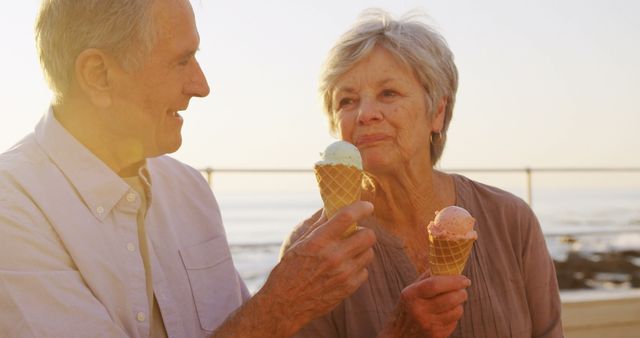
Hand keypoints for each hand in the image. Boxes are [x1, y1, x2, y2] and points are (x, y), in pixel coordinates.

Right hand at [258, 201, 375, 335]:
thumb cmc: (288, 271)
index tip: (367, 206)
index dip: (362, 208)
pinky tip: (345, 269)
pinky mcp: (348, 288)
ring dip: (361, 250)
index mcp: (318, 241)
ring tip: (348, 253)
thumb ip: (318, 225)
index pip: (347, 217)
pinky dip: (358, 268)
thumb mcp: (298, 244)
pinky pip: (365, 271)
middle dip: (364, 232)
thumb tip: (330, 206)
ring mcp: (343, 274)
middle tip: (355, 234)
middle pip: (368, 236)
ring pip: (369, 252)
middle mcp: (334, 256)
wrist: (285, 305)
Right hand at [380, 270, 469, 337]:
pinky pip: (454, 322)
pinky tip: (446, 314)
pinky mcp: (437, 335)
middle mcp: (418, 310)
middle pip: (450, 299)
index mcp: (411, 295)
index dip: (453, 280)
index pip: (435, 284)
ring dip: (459, 304)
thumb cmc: (408, 307)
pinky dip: (454, 316)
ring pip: (456, 311)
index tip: (464, 279)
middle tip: (463, 289)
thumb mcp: (411, 291)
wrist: (399, 334)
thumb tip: (447, 265)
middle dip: (461, 292)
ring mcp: (428, 324)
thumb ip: (427, 278)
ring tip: (453, 301)